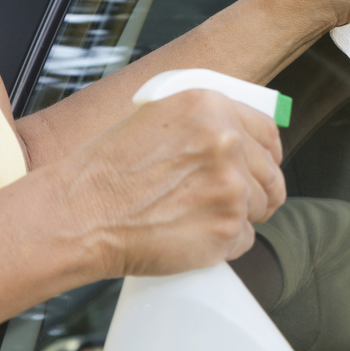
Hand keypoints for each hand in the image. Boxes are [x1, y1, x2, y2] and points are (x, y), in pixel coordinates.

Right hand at [50, 89, 285, 277]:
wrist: (77, 216)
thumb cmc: (107, 172)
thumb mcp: (157, 118)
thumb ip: (205, 122)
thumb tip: (242, 136)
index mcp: (211, 107)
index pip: (268, 131)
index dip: (269, 153)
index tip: (266, 165)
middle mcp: (227, 143)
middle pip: (271, 173)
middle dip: (259, 190)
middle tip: (235, 201)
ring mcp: (231, 187)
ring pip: (260, 207)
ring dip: (237, 216)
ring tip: (196, 217)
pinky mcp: (227, 228)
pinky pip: (244, 239)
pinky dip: (223, 243)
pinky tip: (191, 234)